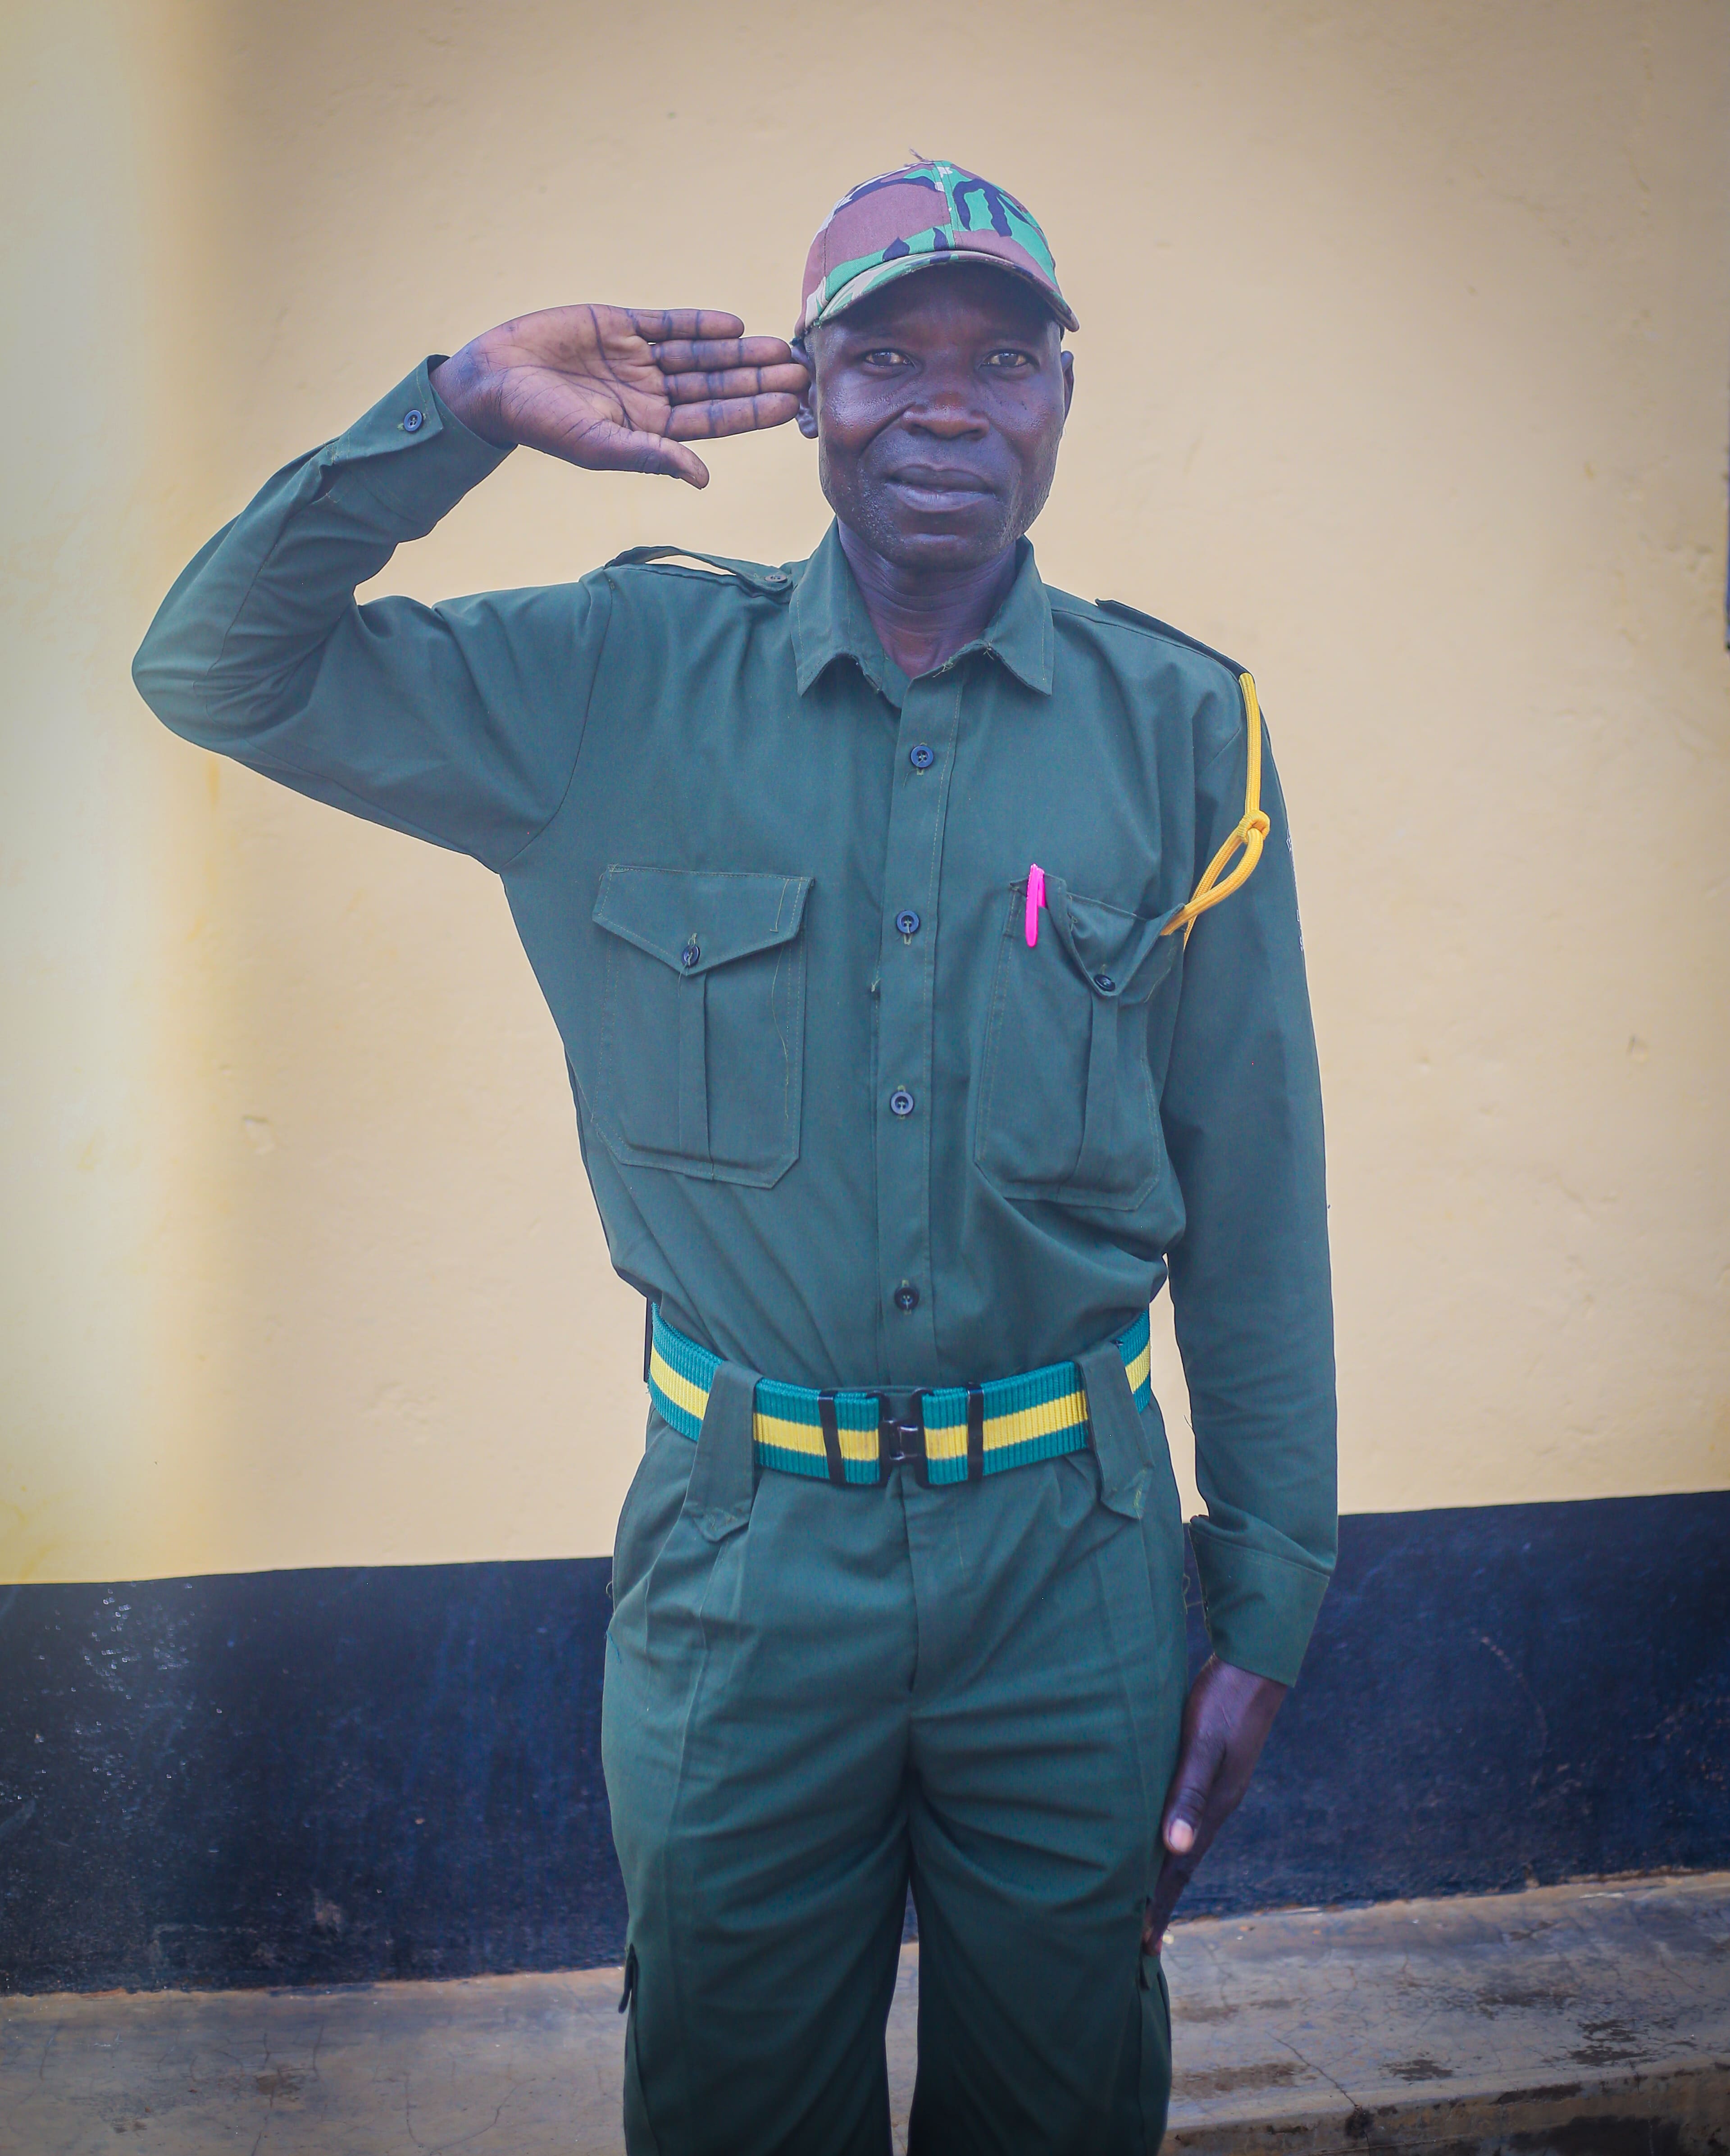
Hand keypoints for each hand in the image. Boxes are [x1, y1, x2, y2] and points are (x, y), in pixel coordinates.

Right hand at [430, 306, 809, 488]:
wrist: (493, 381)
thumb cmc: (541, 422)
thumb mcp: (599, 445)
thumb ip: (652, 456)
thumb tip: (703, 477)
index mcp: (649, 427)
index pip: (714, 422)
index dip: (753, 413)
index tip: (792, 406)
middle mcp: (650, 394)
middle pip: (717, 386)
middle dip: (758, 381)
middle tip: (803, 371)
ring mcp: (638, 359)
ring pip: (701, 355)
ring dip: (739, 353)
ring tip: (780, 347)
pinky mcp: (620, 326)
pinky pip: (669, 324)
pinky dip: (699, 324)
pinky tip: (734, 324)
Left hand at [1143, 1657, 1286, 1953]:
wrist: (1251, 1665)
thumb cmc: (1221, 1701)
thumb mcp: (1202, 1745)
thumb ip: (1188, 1793)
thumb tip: (1175, 1847)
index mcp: (1214, 1808)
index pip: (1181, 1869)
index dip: (1160, 1905)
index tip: (1142, 1944)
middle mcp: (1215, 1806)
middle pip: (1183, 1864)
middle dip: (1160, 1900)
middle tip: (1136, 1938)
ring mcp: (1214, 1789)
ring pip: (1182, 1841)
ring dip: (1162, 1870)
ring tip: (1137, 1894)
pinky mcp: (1207, 1768)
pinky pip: (1182, 1816)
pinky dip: (1165, 1836)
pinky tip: (1150, 1833)